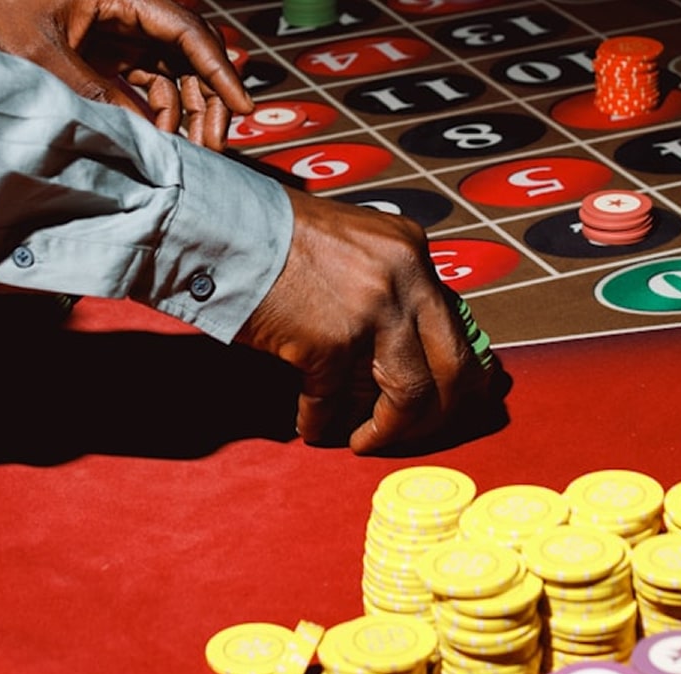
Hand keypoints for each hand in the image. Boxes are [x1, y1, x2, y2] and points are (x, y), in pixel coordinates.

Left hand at [0, 0, 252, 150]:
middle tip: (213, 146)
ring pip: (168, 73)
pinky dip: (153, 115)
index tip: (242, 107)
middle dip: (204, 100)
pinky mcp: (102, 57)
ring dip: (181, 113)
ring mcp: (114, 33)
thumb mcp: (40, 57)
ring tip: (186, 151)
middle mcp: (123, 9)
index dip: (218, 70)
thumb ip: (95, 95)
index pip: (185, 30)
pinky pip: (143, 86)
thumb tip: (144, 136)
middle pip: (186, 54)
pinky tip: (157, 141)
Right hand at [236, 189, 487, 453]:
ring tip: (365, 440)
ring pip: (411, 394)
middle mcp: (406, 277)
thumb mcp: (352, 244)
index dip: (457, 373)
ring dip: (390, 429)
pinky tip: (311, 428)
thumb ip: (385, 285)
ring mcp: (373, 310)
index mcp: (412, 250)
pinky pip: (334, 402)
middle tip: (416, 432)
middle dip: (440, 412)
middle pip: (455, 366)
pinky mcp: (332, 341)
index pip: (457, 324)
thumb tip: (400, 347)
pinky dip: (321, 423)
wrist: (223, 227)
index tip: (445, 400)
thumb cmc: (273, 235)